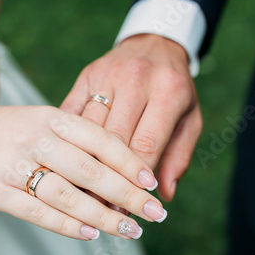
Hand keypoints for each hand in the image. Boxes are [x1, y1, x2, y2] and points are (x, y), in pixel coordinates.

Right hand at [0, 106, 167, 239]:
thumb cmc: (8, 130)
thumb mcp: (41, 120)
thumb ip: (76, 141)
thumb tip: (119, 172)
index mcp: (50, 118)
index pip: (99, 139)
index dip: (129, 162)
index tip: (151, 182)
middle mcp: (34, 139)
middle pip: (89, 170)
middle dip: (127, 194)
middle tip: (154, 213)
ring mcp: (14, 166)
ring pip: (67, 195)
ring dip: (102, 216)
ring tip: (129, 230)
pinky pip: (37, 213)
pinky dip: (67, 225)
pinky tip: (91, 233)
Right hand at [61, 34, 202, 200]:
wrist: (154, 43)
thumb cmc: (175, 89)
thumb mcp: (189, 120)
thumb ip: (179, 156)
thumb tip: (164, 196)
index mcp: (168, 91)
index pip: (146, 144)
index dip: (135, 182)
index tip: (129, 210)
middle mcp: (134, 80)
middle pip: (113, 139)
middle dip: (107, 179)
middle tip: (102, 210)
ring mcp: (105, 76)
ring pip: (87, 130)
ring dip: (83, 165)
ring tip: (82, 196)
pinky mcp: (84, 78)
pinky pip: (71, 114)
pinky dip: (68, 142)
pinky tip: (65, 166)